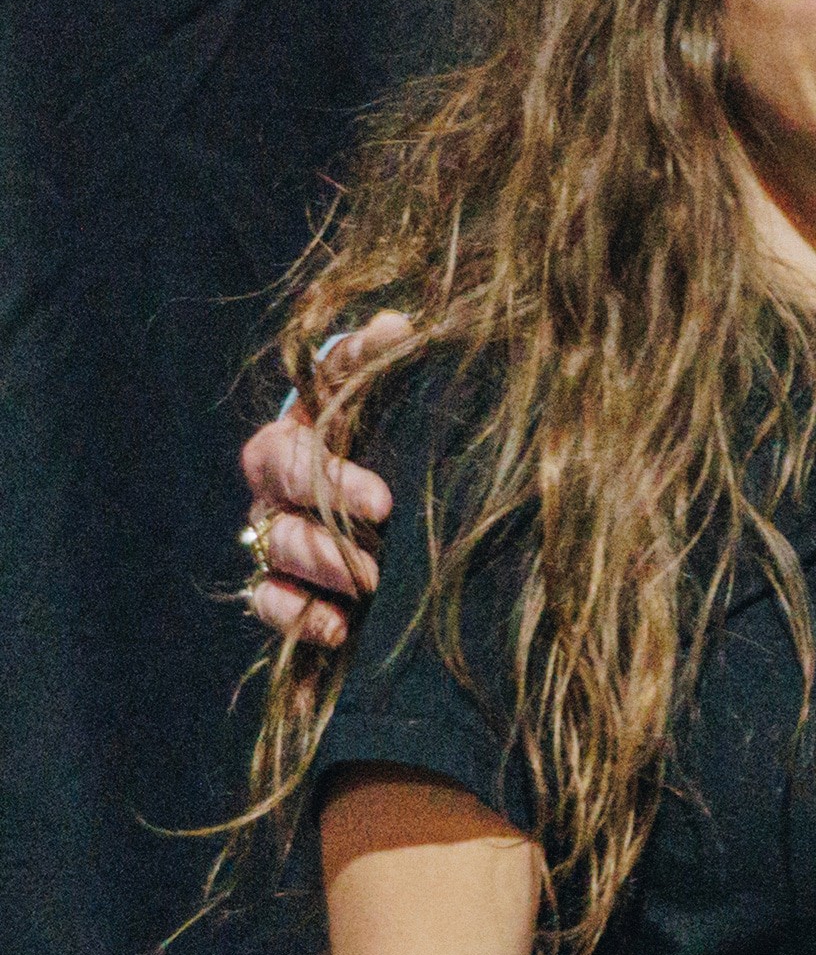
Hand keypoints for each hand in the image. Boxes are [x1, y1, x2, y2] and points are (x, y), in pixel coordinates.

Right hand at [238, 312, 410, 647]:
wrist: (408, 486)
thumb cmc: (395, 423)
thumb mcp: (392, 389)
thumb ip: (383, 361)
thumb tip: (398, 325)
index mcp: (298, 433)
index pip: (291, 452)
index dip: (328, 479)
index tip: (384, 504)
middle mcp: (276, 484)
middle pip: (278, 503)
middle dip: (327, 527)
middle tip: (378, 553)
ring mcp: (275, 533)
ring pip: (275, 549)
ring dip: (323, 568)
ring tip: (372, 584)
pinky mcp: (284, 584)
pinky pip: (267, 601)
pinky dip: (298, 617)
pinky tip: (340, 629)